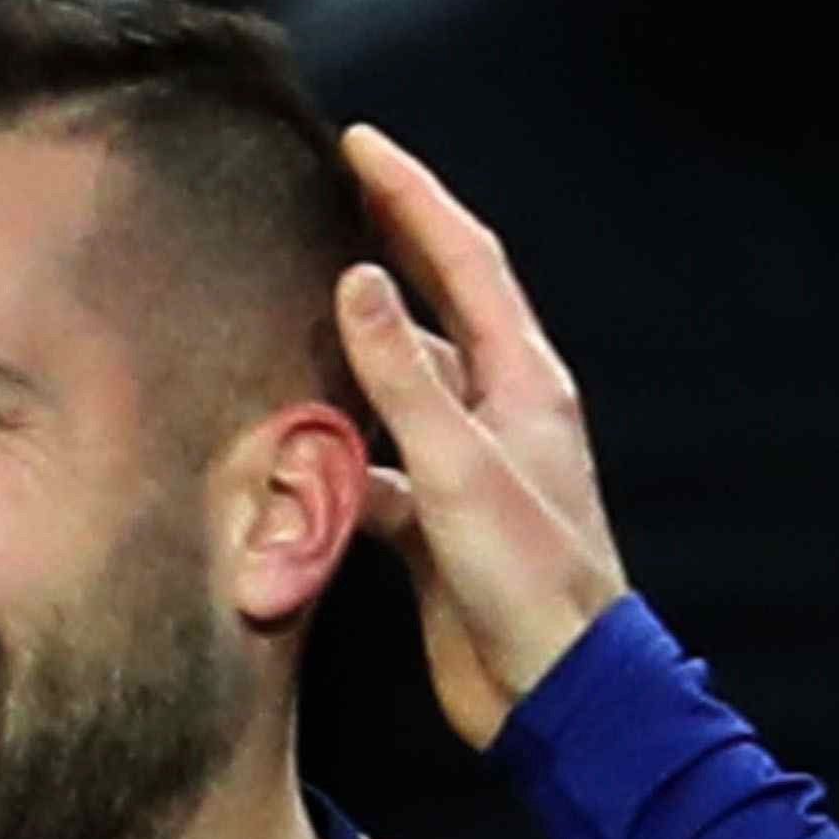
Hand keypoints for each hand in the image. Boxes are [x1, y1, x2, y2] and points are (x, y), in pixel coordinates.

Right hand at [331, 124, 629, 750]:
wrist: (556, 695)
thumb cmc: (530, 583)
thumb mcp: (460, 468)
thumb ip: (404, 376)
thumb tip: (359, 281)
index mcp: (524, 381)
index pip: (464, 260)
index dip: (412, 197)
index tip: (360, 143)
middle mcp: (498, 413)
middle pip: (432, 308)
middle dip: (382, 247)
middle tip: (323, 194)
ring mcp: (465, 470)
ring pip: (396, 390)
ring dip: (346, 354)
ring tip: (281, 308)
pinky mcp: (435, 527)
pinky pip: (373, 469)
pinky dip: (333, 454)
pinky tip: (288, 445)